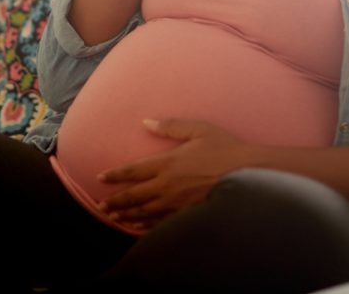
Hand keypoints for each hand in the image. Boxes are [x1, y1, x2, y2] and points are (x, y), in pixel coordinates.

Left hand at [96, 118, 250, 228]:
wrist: (249, 173)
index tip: (100, 177)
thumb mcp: (198, 129)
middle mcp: (168, 185)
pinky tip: (138, 226)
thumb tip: (146, 122)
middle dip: (115, 201)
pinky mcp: (188, 214)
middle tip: (100, 206)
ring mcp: (178, 203)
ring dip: (126, 214)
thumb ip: (170, 126)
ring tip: (113, 217)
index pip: (133, 171)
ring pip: (145, 211)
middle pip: (134, 196)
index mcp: (168, 163)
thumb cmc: (225, 148)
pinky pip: (162, 222)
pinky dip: (146, 225)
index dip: (115, 175)